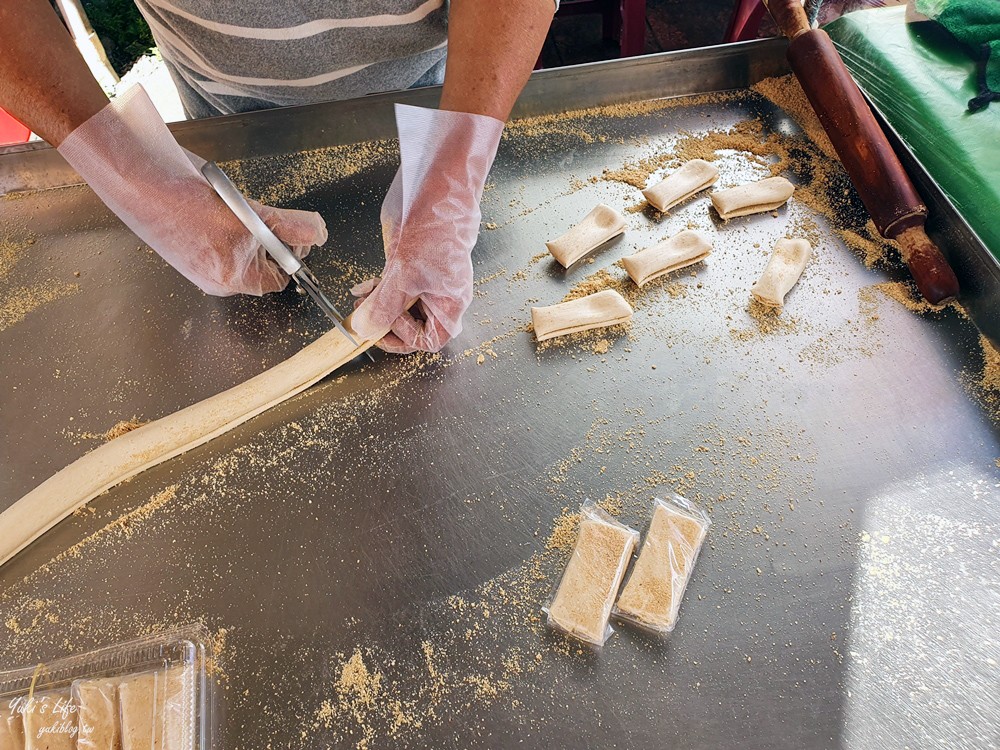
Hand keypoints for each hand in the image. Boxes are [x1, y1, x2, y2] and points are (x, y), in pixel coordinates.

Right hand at [57, 86, 326, 295]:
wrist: (134, 179)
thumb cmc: (186, 200)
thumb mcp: (249, 212)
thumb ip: (288, 226)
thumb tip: (319, 234)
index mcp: (233, 279)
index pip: (281, 276)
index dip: (291, 252)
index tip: (288, 227)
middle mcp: (216, 279)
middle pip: (262, 263)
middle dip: (266, 237)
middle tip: (254, 211)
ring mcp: (198, 265)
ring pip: (241, 248)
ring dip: (245, 226)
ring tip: (227, 205)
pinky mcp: (185, 248)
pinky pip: (218, 239)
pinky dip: (224, 222)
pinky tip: (210, 204)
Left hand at [350, 104, 503, 352]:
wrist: (439, 190)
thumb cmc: (436, 229)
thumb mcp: (405, 275)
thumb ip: (384, 306)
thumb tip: (367, 328)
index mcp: (450, 304)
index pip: (430, 340)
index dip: (404, 340)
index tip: (380, 329)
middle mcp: (440, 296)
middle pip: (414, 325)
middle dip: (386, 321)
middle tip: (365, 315)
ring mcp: (426, 280)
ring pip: (401, 306)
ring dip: (379, 305)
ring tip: (362, 297)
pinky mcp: (412, 265)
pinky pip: (395, 286)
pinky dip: (379, 289)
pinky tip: (365, 284)